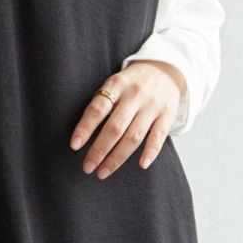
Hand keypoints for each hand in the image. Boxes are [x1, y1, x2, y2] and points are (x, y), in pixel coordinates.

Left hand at [69, 60, 184, 178]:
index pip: (98, 108)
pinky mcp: (167, 115)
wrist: (165, 70)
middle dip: (99, 150)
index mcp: (117, 85)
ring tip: (103, 172)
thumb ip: (102, 104)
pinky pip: (158, 136)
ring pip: (134, 136)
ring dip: (117, 158)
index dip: (85, 127)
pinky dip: (150, 152)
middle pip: (115, 127)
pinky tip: (141, 165)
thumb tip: (82, 134)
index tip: (74, 145)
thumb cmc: (131, 84)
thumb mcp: (114, 84)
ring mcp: (152, 105)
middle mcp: (135, 95)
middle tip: (87, 167)